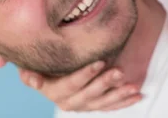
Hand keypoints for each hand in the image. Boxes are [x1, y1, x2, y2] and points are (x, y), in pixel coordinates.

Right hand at [18, 62, 142, 111]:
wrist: (47, 72)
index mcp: (53, 91)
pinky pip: (110, 106)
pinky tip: (138, 94)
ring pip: (102, 103)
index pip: (70, 84)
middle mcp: (68, 101)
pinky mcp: (94, 105)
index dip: (85, 74)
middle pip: (88, 95)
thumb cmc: (41, 63)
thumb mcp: (30, 65)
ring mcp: (82, 105)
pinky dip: (125, 101)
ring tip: (133, 86)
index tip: (100, 61)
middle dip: (105, 84)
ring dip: (118, 95)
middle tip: (120, 71)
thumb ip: (29, 71)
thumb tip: (33, 81)